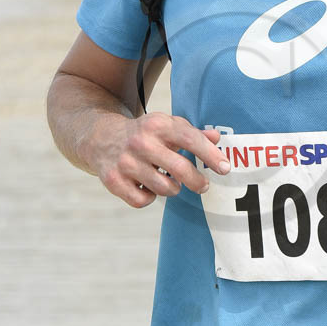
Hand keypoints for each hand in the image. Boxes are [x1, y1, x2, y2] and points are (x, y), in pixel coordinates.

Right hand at [95, 113, 230, 209]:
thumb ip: (193, 133)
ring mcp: (125, 163)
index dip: (210, 155)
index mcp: (157, 125)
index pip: (190, 139)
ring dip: (173, 189)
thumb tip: (217, 138)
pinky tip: (147, 187)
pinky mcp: (114, 181)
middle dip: (197, 181)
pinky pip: (142, 201)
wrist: (101, 137)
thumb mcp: (166, 126)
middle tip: (203, 185)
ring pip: (164, 189)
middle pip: (180, 169)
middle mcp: (141, 143)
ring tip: (170, 181)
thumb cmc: (144, 133)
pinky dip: (149, 197)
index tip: (225, 168)